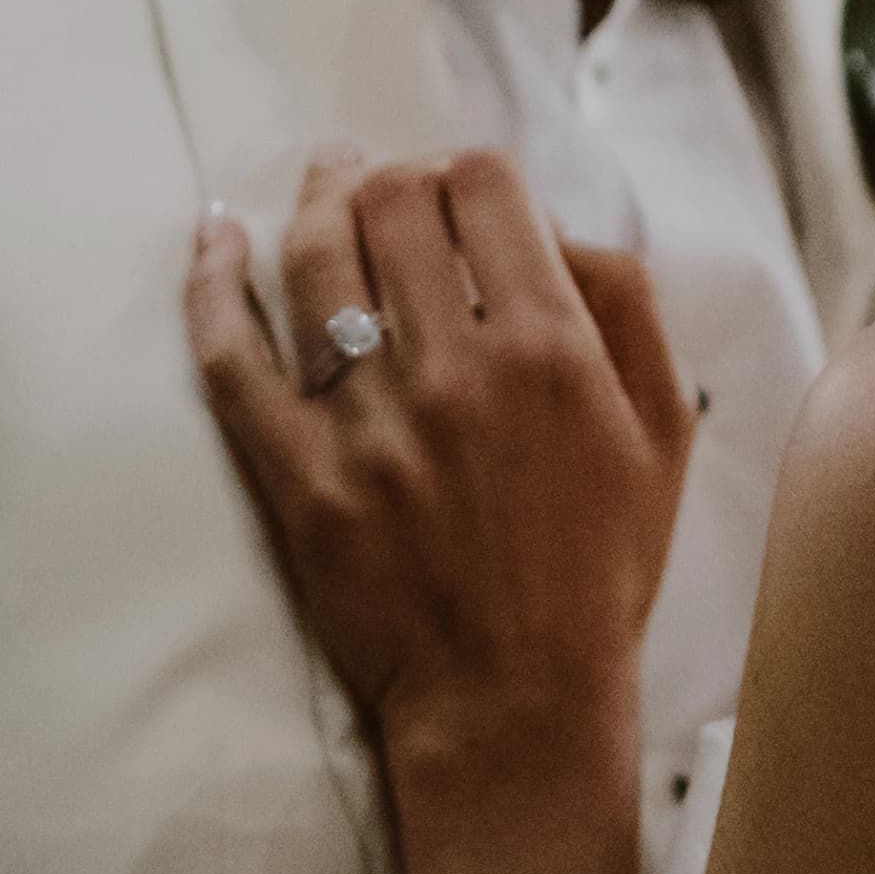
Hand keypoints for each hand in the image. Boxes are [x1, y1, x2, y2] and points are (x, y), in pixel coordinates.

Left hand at [189, 147, 694, 777]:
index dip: (466, 171)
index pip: (485, 186)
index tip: (459, 192)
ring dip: (313, 202)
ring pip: (312, 256)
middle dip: (390, 178)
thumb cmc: (597, 573)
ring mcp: (367, 422)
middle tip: (388, 190)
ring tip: (321, 185)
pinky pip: (232, 356)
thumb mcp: (661, 436)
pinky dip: (213, 284)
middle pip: (391, 203)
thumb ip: (626, 310)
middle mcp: (456, 371)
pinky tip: (216, 241)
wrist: (516, 703)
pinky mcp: (298, 476)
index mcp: (552, 350)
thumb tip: (555, 225)